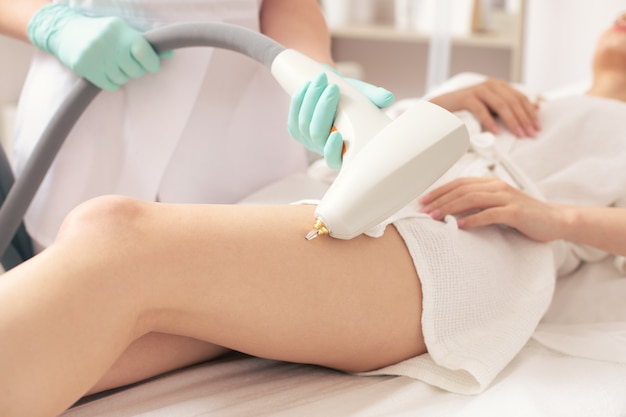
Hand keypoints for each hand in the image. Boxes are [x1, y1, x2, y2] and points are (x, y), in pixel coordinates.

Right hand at [28, 3, 168, 90]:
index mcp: (120, 29)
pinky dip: (111, 83)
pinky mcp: (85, 67)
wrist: (65, 31)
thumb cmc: (102, 33)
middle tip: (127, 64)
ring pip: (123, 79)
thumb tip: (170, 53)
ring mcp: (94, 54)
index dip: (152, 62)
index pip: (143, 50)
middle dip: (135, 70)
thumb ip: (146, 43)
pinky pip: (110, 86)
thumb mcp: (123, 31)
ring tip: (113, 65)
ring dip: (122, 76)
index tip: (152, 66)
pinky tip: (105, 72)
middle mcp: (107, 41)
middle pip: (135, 70)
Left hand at [288, 71, 393, 168]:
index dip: (332, 151)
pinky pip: (293, 117)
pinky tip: (307, 87)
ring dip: (311, 99)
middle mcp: (324, 148)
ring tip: (322, 79)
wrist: (331, 88)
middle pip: (317, 134)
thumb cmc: (352, 99)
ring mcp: (307, 140)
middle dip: (323, 110)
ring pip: (304, 123)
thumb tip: (386, 98)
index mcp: (343, 150)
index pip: (334, 160)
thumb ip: (376, 98)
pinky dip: (299, 100)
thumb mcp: (365, 98)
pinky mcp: (295, 129)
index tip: (336, 135)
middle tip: (333, 88)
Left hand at [419, 177, 565, 241]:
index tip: (423, 200)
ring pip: (472, 199)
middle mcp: (497, 186)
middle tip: (423, 211)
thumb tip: (452, 212)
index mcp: (491, 183)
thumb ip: (479, 205)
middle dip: (440, 200)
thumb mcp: (498, 206)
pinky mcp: (515, 212)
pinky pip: (490, 214)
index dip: (440, 190)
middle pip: (462, 190)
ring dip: (451, 208)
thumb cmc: (523, 215)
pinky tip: (461, 225)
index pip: (460, 183)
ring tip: (435, 217)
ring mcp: (507, 198)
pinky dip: (473, 219)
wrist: (555, 220)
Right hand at [428, 78, 540, 137]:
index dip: (530, 113)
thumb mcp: (493, 107)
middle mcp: (491, 84)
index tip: (537, 128)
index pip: (520, 98)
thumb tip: (537, 107)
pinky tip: (495, 132)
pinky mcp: (467, 97)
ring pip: (501, 104)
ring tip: (518, 134)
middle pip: (513, 101)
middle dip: (524, 119)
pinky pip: (482, 109)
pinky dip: (490, 121)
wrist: (442, 107)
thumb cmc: (469, 109)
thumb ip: (511, 106)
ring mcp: (478, 89)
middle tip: (530, 134)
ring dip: (511, 121)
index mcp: (499, 85)